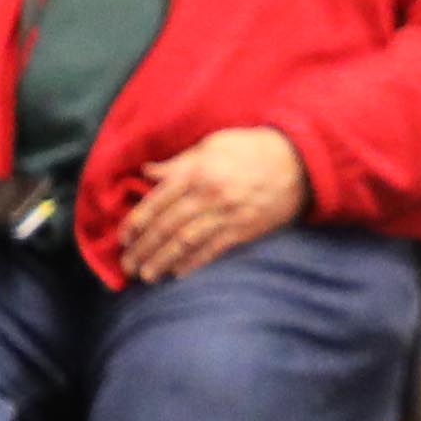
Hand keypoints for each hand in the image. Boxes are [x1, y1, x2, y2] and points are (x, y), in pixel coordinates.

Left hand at [115, 126, 309, 281]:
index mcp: (197, 170)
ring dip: (163, 261)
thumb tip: (147, 172)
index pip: (157, 201)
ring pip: (186, 242)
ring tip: (146, 275)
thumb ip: (179, 162)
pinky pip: (213, 250)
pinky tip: (177, 273)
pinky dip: (193, 263)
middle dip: (144, 248)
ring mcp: (227, 214)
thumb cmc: (251, 148)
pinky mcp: (244, 229)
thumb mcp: (212, 144)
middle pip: (167, 226)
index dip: (137, 222)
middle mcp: (209, 193)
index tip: (123, 239)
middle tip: (127, 265)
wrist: (297, 161)